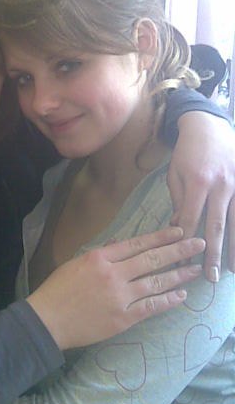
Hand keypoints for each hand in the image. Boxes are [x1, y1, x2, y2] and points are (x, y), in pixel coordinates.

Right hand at [27, 226, 204, 349]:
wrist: (47, 320)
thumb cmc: (58, 290)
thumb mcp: (76, 263)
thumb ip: (101, 255)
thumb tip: (122, 246)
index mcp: (100, 257)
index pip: (137, 243)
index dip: (160, 237)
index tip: (178, 231)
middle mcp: (113, 274)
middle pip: (152, 259)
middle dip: (178, 250)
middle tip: (198, 243)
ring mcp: (120, 296)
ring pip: (156, 282)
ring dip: (179, 274)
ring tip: (195, 267)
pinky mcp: (123, 318)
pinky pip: (151, 306)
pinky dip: (168, 300)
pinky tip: (182, 295)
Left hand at [168, 111, 234, 279]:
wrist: (210, 126)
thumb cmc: (187, 152)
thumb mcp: (174, 174)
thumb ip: (179, 201)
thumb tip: (178, 229)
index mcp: (198, 183)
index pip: (191, 220)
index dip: (186, 243)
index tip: (183, 262)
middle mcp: (221, 186)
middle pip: (217, 226)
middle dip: (213, 254)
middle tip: (211, 277)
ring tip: (232, 269)